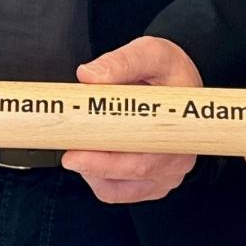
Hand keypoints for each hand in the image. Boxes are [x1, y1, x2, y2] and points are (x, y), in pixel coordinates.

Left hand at [63, 36, 201, 204]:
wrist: (179, 78)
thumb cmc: (168, 68)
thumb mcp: (150, 53)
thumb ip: (121, 62)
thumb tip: (88, 76)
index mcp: (179, 128)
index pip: (142, 159)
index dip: (104, 162)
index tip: (73, 156)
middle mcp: (177, 158)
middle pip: (129, 177)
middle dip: (91, 166)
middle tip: (66, 151)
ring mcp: (167, 174)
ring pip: (121, 190)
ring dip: (94, 173)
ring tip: (82, 146)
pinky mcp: (155, 182)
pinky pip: (121, 192)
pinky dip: (101, 179)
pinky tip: (93, 157)